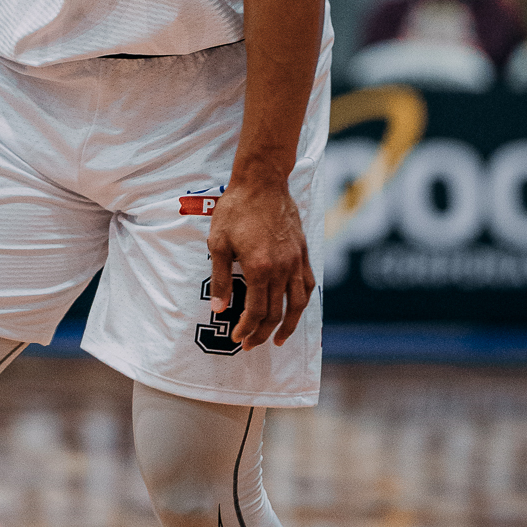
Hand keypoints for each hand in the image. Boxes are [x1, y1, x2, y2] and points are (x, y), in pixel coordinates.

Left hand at [207, 177, 314, 350]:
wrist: (262, 181)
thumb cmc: (236, 209)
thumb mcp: (218, 244)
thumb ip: (221, 279)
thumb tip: (220, 309)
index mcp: (259, 268)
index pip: (256, 311)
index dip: (247, 329)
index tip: (238, 338)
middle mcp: (282, 268)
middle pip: (277, 312)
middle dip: (263, 333)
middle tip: (252, 344)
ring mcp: (295, 260)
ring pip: (298, 303)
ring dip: (289, 325)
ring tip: (280, 339)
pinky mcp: (302, 251)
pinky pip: (308, 283)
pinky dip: (302, 301)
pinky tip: (296, 308)